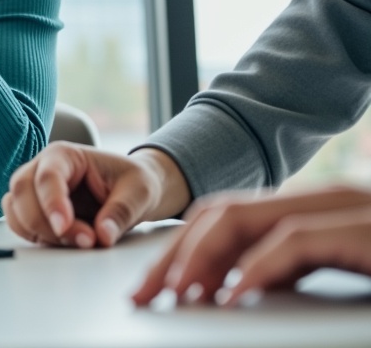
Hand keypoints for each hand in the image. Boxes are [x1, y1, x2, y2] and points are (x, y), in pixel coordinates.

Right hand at [2, 143, 190, 247]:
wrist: (131, 191)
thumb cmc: (133, 182)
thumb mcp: (139, 192)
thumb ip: (121, 211)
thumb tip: (102, 235)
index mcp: (65, 155)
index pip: (47, 176)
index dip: (52, 203)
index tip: (63, 228)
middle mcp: (42, 169)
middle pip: (21, 192)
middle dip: (45, 222)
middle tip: (84, 240)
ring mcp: (34, 190)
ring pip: (15, 210)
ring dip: (40, 233)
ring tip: (81, 241)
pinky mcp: (35, 212)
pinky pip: (20, 225)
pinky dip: (37, 238)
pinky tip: (67, 241)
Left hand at [132, 185, 370, 306]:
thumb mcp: (334, 268)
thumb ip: (286, 267)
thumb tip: (234, 285)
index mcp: (306, 207)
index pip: (223, 217)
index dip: (180, 250)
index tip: (151, 286)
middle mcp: (317, 199)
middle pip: (219, 215)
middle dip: (174, 253)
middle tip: (145, 292)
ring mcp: (340, 208)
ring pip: (243, 219)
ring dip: (200, 256)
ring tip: (175, 292)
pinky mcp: (364, 230)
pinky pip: (292, 242)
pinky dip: (256, 268)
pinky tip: (233, 296)